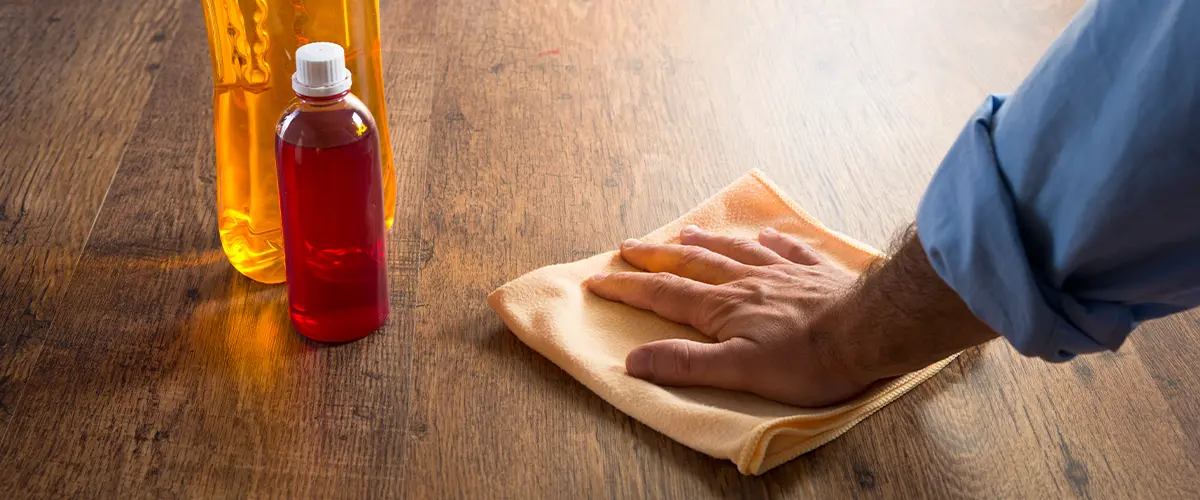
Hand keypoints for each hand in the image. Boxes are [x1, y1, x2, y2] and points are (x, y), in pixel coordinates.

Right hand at [586, 225, 873, 406]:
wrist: (872, 332)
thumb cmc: (808, 360)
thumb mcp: (739, 371)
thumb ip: (686, 364)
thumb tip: (633, 360)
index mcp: (724, 308)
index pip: (665, 295)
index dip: (629, 288)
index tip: (597, 280)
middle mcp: (747, 283)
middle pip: (693, 264)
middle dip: (657, 256)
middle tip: (628, 245)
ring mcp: (783, 274)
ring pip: (735, 252)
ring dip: (706, 243)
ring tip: (685, 233)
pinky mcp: (817, 274)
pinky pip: (790, 251)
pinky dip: (774, 242)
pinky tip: (768, 235)